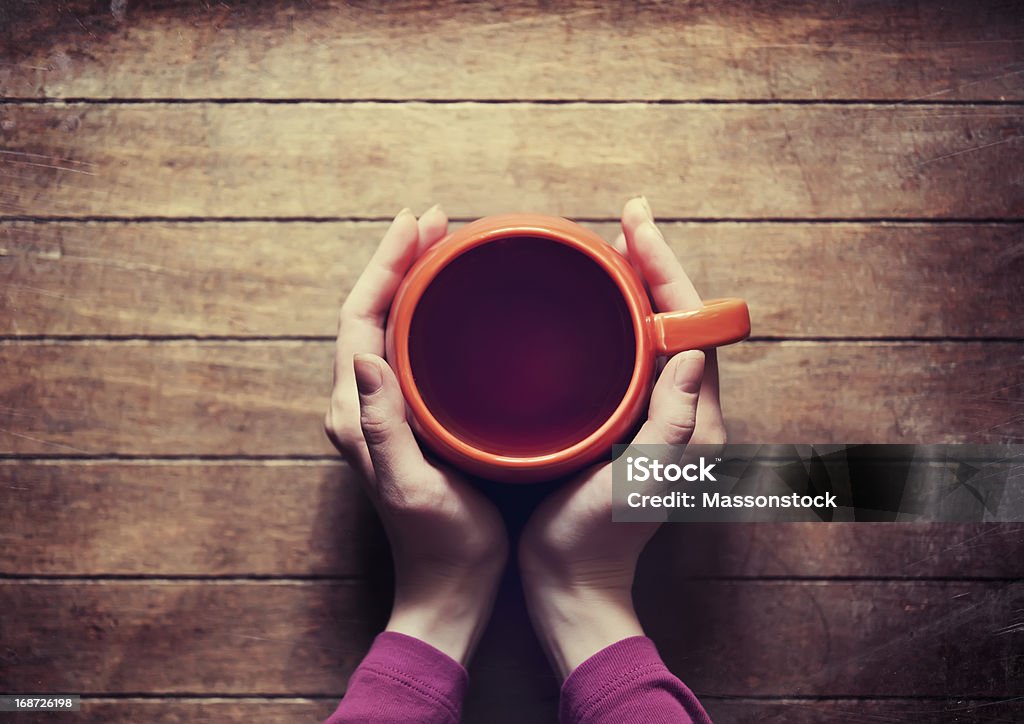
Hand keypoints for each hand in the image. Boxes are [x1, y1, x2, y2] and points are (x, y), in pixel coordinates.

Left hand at [325, 206, 507, 664]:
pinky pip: (411, 350)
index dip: (384, 266)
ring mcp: (385, 412)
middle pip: (370, 312)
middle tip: (435, 222)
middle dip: (398, 261)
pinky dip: (429, 314)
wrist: (450, 588)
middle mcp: (362, 404)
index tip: (416, 226)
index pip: (357, 318)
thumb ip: (384, 427)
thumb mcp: (411, 486)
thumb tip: (365, 356)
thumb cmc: (439, 544)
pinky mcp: (412, 421)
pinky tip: (457, 305)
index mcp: (355, 411)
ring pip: (389, 327)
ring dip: (411, 281)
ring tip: (443, 246)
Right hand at [519, 197, 726, 678]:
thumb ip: (672, 422)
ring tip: (612, 249)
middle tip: (626, 221)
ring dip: (638, 287)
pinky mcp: (626, 425)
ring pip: (655, 334)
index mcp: (696, 422)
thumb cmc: (595, 539)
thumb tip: (696, 351)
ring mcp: (655, 419)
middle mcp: (684, 414)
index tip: (635, 227)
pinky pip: (631, 356)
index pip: (693, 326)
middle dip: (656, 267)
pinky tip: (592, 306)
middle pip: (679, 321)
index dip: (667, 271)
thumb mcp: (637, 481)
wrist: (570, 586)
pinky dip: (617, 320)